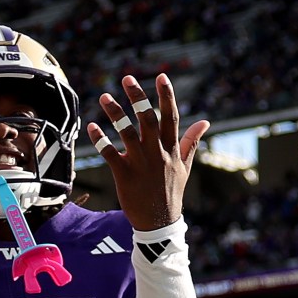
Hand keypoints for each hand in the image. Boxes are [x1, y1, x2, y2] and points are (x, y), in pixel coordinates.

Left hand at [86, 72, 206, 232]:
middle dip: (138, 97)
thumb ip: (191, 141)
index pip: (171, 116)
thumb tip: (205, 121)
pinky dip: (101, 140)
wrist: (159, 222)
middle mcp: (157, 152)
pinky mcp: (124, 175)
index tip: (161, 76)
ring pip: (127, 133)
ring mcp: (140, 163)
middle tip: (127, 78)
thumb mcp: (185, 166)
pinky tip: (91, 127)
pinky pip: (110, 154)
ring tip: (104, 97)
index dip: (166, 95)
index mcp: (171, 148)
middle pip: (148, 119)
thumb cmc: (172, 191)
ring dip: (115, 113)